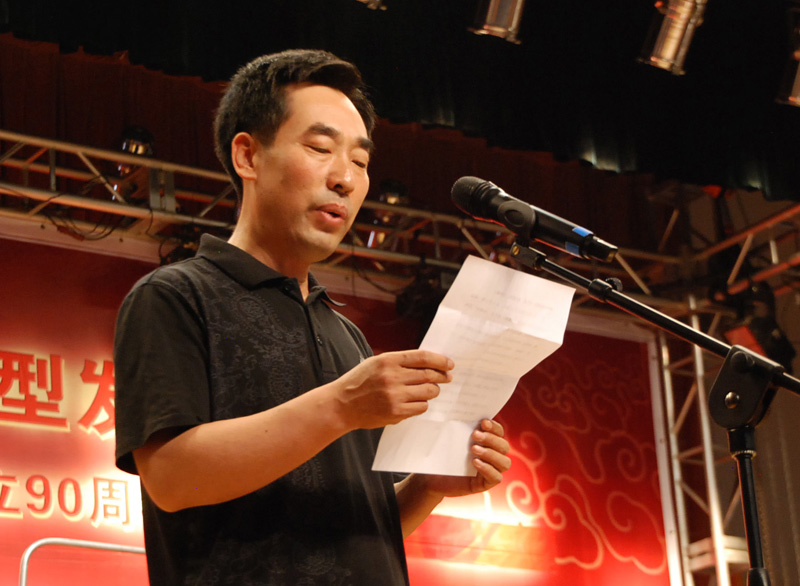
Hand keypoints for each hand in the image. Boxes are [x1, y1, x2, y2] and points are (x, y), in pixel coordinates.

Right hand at [330, 350, 453, 429]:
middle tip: (447, 377)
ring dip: (432, 391)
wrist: (342, 404)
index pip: (423, 357)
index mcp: (388, 360)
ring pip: (429, 392)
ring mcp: (395, 395)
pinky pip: (421, 407)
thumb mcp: (376, 363)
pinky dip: (422, 404)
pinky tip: (415, 402)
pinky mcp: (396, 412)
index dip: (440, 360)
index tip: (449, 363)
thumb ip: (399, 362)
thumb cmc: (360, 382)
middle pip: (429, 375)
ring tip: (428, 390)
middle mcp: (393, 376)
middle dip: (442, 376)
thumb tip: (427, 364)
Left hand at [421, 419, 510, 497]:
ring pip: (504, 463)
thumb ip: (459, 427)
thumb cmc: (442, 456)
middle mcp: (492, 456)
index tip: (483, 422)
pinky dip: (487, 469)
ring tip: (473, 449)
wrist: (432, 478)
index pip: (499, 433)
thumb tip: (458, 410)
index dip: (494, 427)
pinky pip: (496, 478)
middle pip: (504, 446)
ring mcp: (490, 471)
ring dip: (491, 454)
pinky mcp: (484, 484)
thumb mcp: (451, 439)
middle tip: (475, 435)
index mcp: (487, 442)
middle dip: (491, 439)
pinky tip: (475, 462)